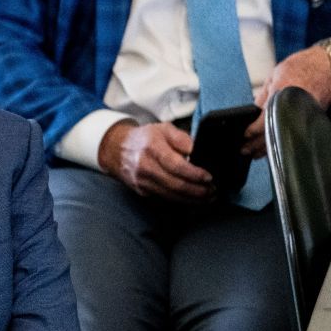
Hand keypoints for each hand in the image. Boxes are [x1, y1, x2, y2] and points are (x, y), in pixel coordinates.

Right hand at [97, 120, 212, 201]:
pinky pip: (165, 198)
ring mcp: (142, 181)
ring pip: (171, 195)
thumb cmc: (144, 138)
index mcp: (152, 148)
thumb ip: (182, 139)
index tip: (208, 177)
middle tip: (213, 190)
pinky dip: (181, 200)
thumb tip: (198, 151)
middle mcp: (145, 166)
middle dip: (198, 190)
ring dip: (192, 199)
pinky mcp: (142, 191)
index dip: (194, 174)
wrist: (117, 150)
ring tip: (208, 197)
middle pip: (175, 184)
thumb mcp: (164, 129)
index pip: (175, 165)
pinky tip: (193, 199)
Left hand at [244, 40, 330, 153]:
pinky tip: (274, 144)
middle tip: (245, 150)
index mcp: (280, 96)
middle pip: (273, 134)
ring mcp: (304, 115)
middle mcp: (293, 109)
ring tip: (256, 152)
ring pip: (284, 137)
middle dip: (257, 145)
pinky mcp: (313, 117)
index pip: (263, 122)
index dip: (251, 132)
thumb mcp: (275, 75)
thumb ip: (263, 95)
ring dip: (269, 146)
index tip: (244, 136)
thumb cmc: (304, 65)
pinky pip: (294, 133)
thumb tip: (254, 110)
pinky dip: (283, 139)